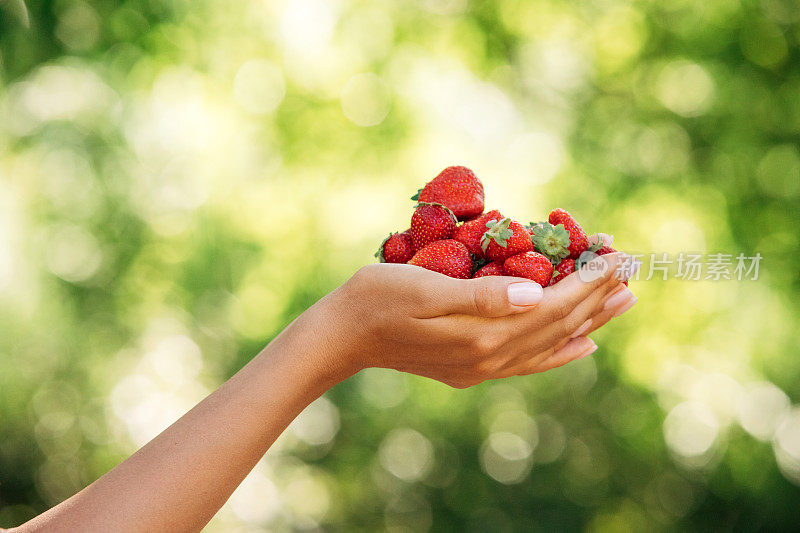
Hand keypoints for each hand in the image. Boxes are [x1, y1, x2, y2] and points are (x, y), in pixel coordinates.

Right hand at [311, 246, 637, 388]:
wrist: (343, 335)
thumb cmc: (378, 297)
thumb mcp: (425, 288)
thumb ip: (483, 295)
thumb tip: (539, 293)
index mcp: (484, 333)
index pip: (553, 303)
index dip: (588, 278)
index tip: (618, 254)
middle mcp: (492, 356)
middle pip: (560, 323)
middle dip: (598, 294)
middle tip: (632, 268)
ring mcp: (484, 366)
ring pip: (552, 342)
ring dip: (590, 319)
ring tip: (623, 300)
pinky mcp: (473, 367)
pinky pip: (532, 361)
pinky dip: (563, 350)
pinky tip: (583, 345)